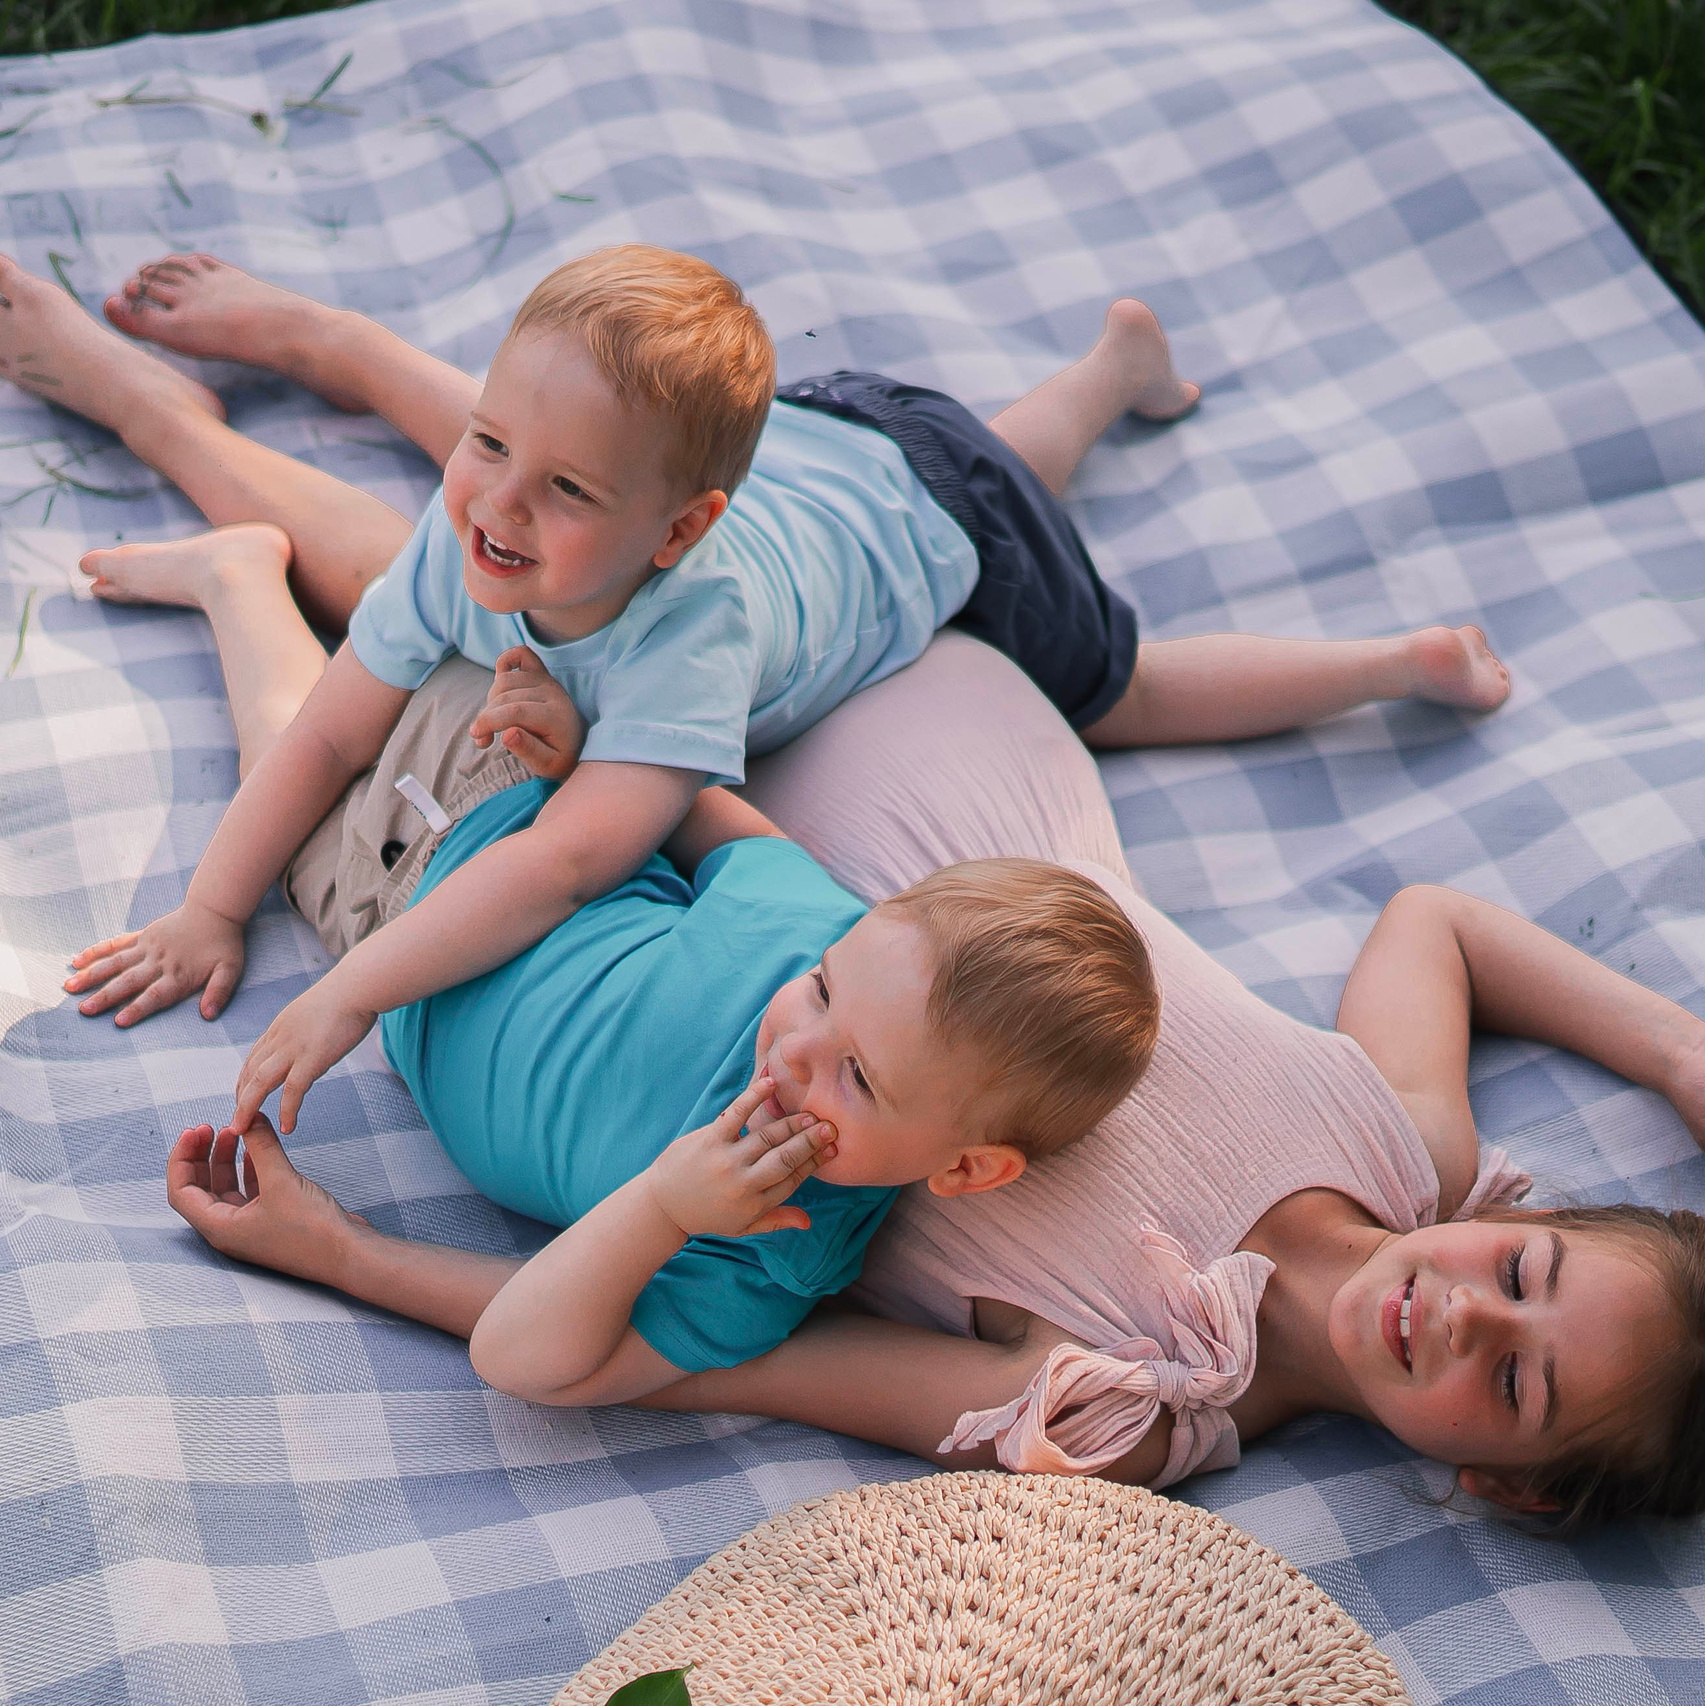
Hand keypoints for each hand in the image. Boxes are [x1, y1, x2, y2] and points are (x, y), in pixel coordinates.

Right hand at [66, 899, 245, 1025]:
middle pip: (129, 981)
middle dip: (106, 997)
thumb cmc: (224, 944)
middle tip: (84, 1010)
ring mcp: (147, 947)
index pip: (156, 995)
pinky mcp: (142, 936)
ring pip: (115, 963)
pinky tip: (77, 961)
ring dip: (92, 975)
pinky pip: (115, 944)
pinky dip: (96, 952)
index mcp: (179, 974)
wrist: (215, 910)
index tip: (119, 1021)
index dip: (138, 1008)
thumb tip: (209, 1015)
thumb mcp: (230, 969)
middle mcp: (159, 962)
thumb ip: (220, 991)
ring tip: (70, 987)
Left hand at [167, 1116, 368, 1282]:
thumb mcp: (281, 1181)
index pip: (182, 1191)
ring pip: (226, 1187)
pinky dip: (249, 1168)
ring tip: (238, 1132)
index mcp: (220, 1227)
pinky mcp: (272, 1220)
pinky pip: (250, 1190)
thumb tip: (250, 1117)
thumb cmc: (312, 1230)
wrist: (348, 1254)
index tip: (195, 1130)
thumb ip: (261, 1146)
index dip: (182, 1158)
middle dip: (202, 1156)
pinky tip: (257, 1150)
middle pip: (200, 1188)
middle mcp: (229, 1229)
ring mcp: (251, 1226)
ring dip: (226, 1159)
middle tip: (211, 1127)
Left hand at [230, 978, 376, 1135]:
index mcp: (281, 1026)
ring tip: (243, 1129)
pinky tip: (287, 1127)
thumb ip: (310, 1027)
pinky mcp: (312, 1058)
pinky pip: (293, 1091)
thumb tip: (317, 1038)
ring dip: (247, 1107)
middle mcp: (280, 1038)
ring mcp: (294, 1048)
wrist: (358, 986)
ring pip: (260, 1082)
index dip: (245, 1078)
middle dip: (240, 1097)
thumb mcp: (317, 1010)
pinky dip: (287, 1111)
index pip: (254, 1056)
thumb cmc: (348, 994)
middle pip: (250, 1071)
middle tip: (236, 1120)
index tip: (242, 1095)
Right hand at [469, 646, 584, 780]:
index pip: (516, 711)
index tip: (477, 737)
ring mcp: (547, 681)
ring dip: (490, 700)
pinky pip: (522, 654)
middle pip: (505, 696)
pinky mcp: (541, 674)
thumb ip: (528, 751)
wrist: (576, 743)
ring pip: (505, 680)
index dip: (490, 721)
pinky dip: (506, 660)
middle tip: (483, 739)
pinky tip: (499, 681)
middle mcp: (552, 693)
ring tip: (492, 722)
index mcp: (556, 716)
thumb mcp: (547, 765)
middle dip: (486, 717)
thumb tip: (507, 734)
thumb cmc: (558, 756)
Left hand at [646, 1073, 836, 1238]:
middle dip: (811, 1142)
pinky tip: (771, 1083)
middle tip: (832, 1127)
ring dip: (792, 1124)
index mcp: (755, 1203)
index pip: (793, 1178)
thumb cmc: (706, 1215)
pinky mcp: (709, 1140)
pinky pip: (736, 1114)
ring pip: (767, 1137)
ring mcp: (726, 1160)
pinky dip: (753, 1097)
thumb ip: (776, 1220)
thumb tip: (808, 1222)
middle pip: (785, 1158)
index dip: (815, 1162)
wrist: (662, 1205)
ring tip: (812, 1115)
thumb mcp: (743, 1227)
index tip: (833, 1147)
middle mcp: (744, 1183)